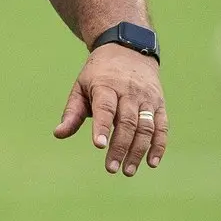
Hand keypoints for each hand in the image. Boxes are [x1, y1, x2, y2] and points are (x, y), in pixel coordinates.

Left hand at [54, 44, 168, 175]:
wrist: (129, 49)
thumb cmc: (99, 73)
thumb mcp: (81, 86)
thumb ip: (72, 112)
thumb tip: (59, 134)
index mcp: (106, 85)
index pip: (105, 108)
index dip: (102, 127)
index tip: (99, 146)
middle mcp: (129, 91)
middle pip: (127, 121)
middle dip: (120, 147)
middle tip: (111, 169)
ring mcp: (147, 98)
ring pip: (146, 126)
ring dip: (138, 151)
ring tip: (128, 171)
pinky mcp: (159, 104)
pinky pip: (162, 127)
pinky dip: (159, 146)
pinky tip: (151, 163)